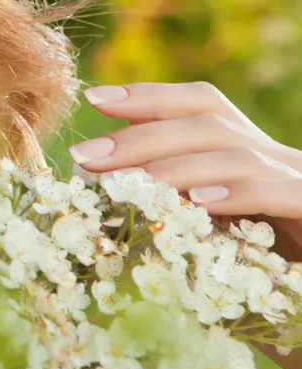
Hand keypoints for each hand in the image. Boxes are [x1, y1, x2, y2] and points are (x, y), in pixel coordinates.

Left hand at [69, 81, 301, 262]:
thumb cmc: (258, 272)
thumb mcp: (209, 228)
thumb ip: (172, 200)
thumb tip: (101, 183)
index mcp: (248, 153)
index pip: (201, 103)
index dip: (149, 96)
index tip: (93, 98)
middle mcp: (277, 158)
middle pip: (208, 123)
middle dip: (141, 136)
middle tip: (86, 156)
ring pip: (238, 155)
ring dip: (175, 167)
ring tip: (128, 184)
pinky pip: (281, 191)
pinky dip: (239, 192)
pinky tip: (199, 201)